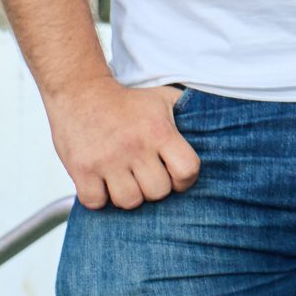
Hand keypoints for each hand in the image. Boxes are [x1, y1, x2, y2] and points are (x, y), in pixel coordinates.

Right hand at [46, 79, 200, 209]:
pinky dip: (99, 199)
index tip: (175, 176)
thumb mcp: (164, 99)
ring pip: (128, 201)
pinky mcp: (81, 169)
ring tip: (125, 180)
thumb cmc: (128, 101)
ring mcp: (106, 160)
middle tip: (146, 176)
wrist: (81, 92)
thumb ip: (189, 114)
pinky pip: (96, 203)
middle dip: (155, 188)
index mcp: (159, 131)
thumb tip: (215, 128)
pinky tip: (102, 184)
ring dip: (128, 195)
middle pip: (157, 192)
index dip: (185, 179)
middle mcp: (135, 147)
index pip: (187, 170)